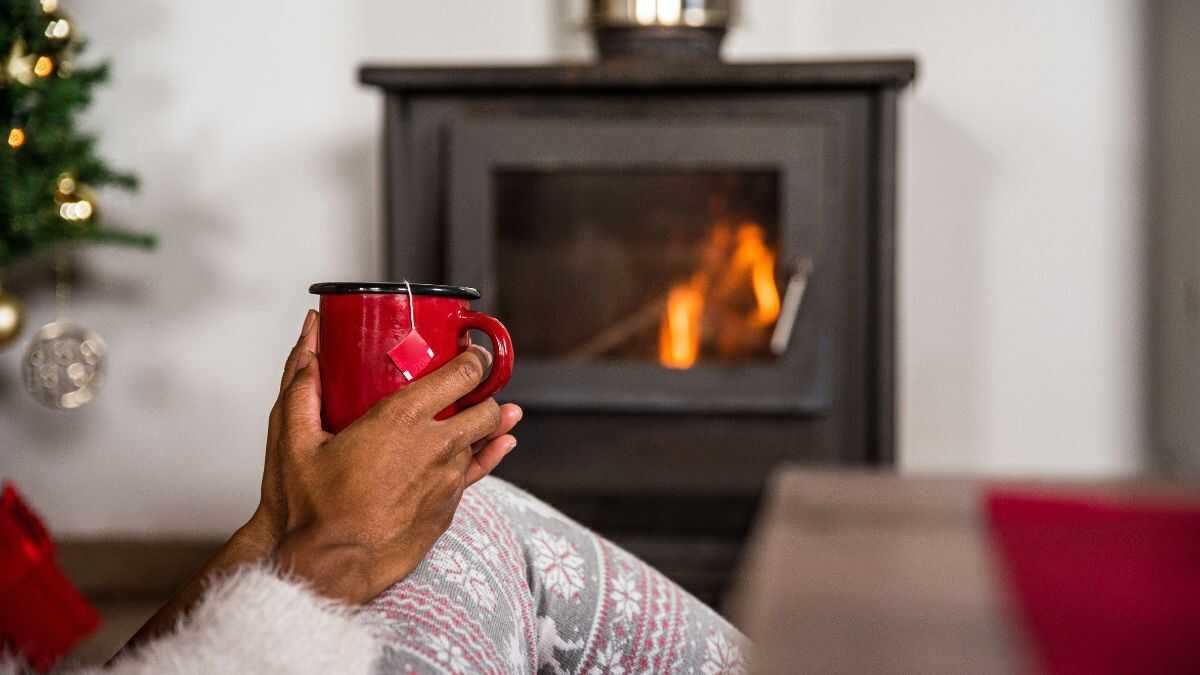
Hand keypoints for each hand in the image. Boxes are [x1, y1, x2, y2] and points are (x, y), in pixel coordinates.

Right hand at [251, 309, 522, 602]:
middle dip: (485, 392)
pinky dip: (484, 456)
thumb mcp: (295, 437)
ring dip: (483, 425)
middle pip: (488, 407)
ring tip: (480, 410)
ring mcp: (448, 482)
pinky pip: (476, 474)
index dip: (475, 358)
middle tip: (472, 383)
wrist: (327, 570)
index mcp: (403, 420)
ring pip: (484, 441)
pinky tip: (495, 446)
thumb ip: (303, 379)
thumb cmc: (310, 508)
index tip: (472, 350)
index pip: (464, 374)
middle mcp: (437, 448)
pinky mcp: (448, 510)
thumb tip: (311, 332)